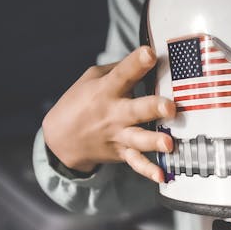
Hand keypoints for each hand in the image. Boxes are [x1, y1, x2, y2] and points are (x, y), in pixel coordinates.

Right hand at [42, 46, 175, 182]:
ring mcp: (118, 135)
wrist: (60, 138)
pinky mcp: (121, 152)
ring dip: (154, 141)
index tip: (149, 53)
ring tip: (169, 143)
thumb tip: (148, 58)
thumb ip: (120, 69)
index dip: (136, 62)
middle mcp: (113, 113)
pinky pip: (136, 162)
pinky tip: (161, 176)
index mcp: (106, 89)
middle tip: (170, 107)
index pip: (123, 73)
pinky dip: (148, 171)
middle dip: (153, 108)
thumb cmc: (81, 102)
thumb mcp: (92, 78)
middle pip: (136, 110)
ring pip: (138, 138)